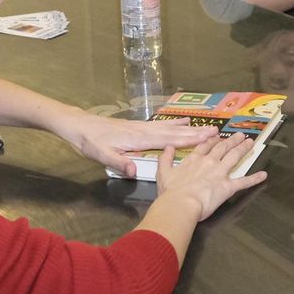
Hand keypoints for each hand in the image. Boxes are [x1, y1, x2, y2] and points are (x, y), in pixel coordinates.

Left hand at [69, 111, 217, 177]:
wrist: (78, 124)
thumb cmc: (89, 141)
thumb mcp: (100, 154)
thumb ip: (118, 162)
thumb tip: (133, 171)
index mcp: (138, 139)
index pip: (168, 140)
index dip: (188, 140)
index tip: (207, 138)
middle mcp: (143, 130)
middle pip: (173, 132)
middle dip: (194, 133)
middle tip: (215, 131)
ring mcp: (140, 127)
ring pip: (168, 127)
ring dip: (187, 128)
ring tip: (203, 126)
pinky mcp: (136, 127)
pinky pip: (160, 125)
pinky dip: (172, 123)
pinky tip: (180, 122)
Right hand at [155, 132, 267, 220]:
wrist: (181, 204)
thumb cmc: (171, 191)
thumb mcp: (163, 172)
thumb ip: (165, 158)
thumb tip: (168, 146)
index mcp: (193, 160)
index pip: (205, 146)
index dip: (212, 140)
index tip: (217, 135)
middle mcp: (209, 162)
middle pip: (222, 148)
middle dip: (231, 141)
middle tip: (240, 135)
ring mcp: (220, 173)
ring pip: (234, 157)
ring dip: (243, 149)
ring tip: (250, 143)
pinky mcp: (228, 186)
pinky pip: (243, 181)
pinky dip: (254, 178)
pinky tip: (263, 175)